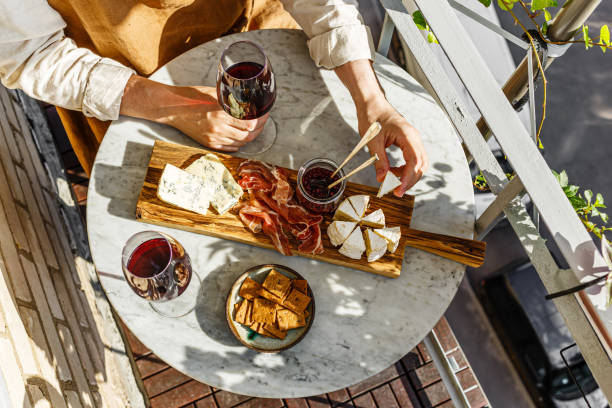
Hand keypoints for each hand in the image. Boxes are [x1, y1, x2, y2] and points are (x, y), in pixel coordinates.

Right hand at [120, 76, 266, 151]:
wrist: (171, 108)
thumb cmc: (192, 96)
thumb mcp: (215, 94)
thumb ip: (231, 101)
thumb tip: (248, 103)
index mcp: (220, 113)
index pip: (250, 123)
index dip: (261, 120)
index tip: (265, 114)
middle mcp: (218, 129)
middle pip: (248, 135)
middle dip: (259, 129)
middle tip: (262, 122)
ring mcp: (213, 138)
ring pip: (241, 143)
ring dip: (250, 136)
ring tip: (254, 129)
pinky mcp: (209, 144)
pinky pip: (230, 148)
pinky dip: (239, 143)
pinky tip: (242, 136)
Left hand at [333, 60, 427, 196]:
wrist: (372, 104)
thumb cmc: (372, 117)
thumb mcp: (373, 141)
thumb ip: (379, 160)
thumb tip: (382, 179)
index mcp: (408, 135)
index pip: (415, 162)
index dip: (408, 179)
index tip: (398, 190)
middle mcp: (414, 137)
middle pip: (421, 165)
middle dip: (409, 180)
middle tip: (394, 191)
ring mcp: (413, 139)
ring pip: (419, 164)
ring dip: (408, 175)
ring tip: (392, 181)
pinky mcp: (409, 142)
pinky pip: (413, 159)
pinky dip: (405, 169)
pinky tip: (392, 171)